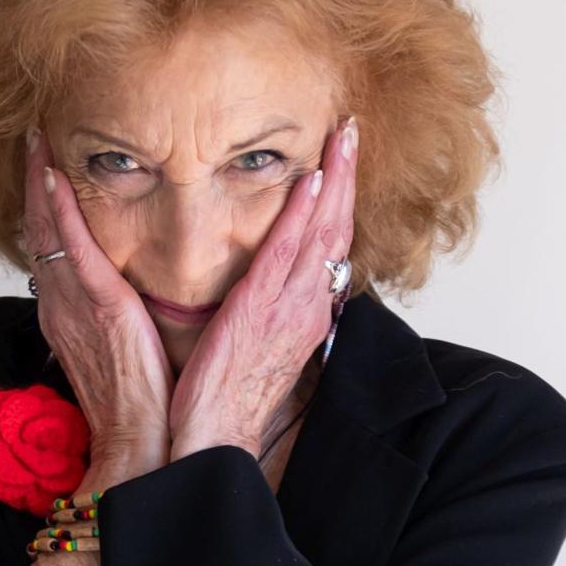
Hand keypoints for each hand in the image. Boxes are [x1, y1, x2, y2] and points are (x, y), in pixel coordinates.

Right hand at [22, 125, 173, 472]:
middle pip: (40, 230)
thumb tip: (125, 302)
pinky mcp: (97, 307)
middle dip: (35, 181)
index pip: (52, 247)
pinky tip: (52, 177)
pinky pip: (72, 250)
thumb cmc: (135, 406)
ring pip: (48, 231)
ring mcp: (73, 305)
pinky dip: (59, 212)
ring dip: (40, 181)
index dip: (45, 205)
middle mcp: (61, 305)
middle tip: (34, 135)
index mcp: (69, 315)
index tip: (45, 166)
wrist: (134, 445)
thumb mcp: (120, 353)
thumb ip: (114, 321)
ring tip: (38, 137)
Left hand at [168, 114, 357, 460]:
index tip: (341, 160)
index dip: (339, 200)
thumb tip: (266, 285)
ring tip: (342, 137)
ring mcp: (288, 308)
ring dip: (335, 181)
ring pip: (322, 234)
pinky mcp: (260, 312)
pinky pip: (286, 256)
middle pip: (336, 229)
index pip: (329, 245)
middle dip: (346, 176)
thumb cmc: (228, 395)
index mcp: (303, 312)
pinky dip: (303, 216)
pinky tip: (311, 181)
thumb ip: (266, 308)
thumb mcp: (256, 344)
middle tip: (351, 129)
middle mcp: (306, 306)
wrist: (214, 437)